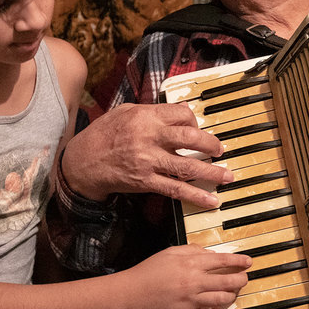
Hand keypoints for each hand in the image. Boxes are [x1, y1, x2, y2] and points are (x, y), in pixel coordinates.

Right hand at [61, 103, 233, 206]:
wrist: (82, 162)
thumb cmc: (103, 135)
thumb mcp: (125, 111)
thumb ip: (153, 109)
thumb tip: (181, 109)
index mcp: (146, 116)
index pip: (182, 113)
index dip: (195, 120)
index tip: (197, 127)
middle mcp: (149, 137)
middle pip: (191, 138)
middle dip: (211, 144)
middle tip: (220, 150)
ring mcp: (148, 161)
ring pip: (187, 166)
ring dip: (211, 172)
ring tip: (226, 176)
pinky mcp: (146, 181)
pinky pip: (175, 189)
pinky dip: (195, 195)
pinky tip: (210, 199)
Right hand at [122, 245, 250, 308]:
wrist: (132, 293)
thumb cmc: (150, 270)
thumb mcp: (171, 252)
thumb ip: (192, 250)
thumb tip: (210, 253)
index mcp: (191, 264)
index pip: (222, 260)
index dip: (239, 260)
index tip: (248, 262)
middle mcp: (194, 282)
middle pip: (228, 281)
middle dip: (241, 279)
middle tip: (244, 278)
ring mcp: (191, 301)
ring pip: (222, 299)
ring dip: (232, 295)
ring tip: (232, 292)